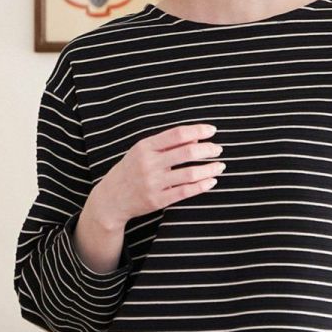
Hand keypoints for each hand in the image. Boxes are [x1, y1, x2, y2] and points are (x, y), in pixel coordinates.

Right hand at [87, 122, 226, 229]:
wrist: (111, 199)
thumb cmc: (131, 171)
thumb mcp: (143, 151)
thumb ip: (167, 144)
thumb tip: (196, 136)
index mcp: (145, 146)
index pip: (177, 134)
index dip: (198, 130)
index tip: (212, 131)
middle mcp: (149, 163)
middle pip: (187, 152)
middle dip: (207, 150)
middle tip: (218, 150)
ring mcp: (153, 183)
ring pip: (189, 174)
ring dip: (209, 169)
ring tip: (220, 166)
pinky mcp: (157, 200)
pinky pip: (185, 192)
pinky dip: (201, 186)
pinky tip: (211, 181)